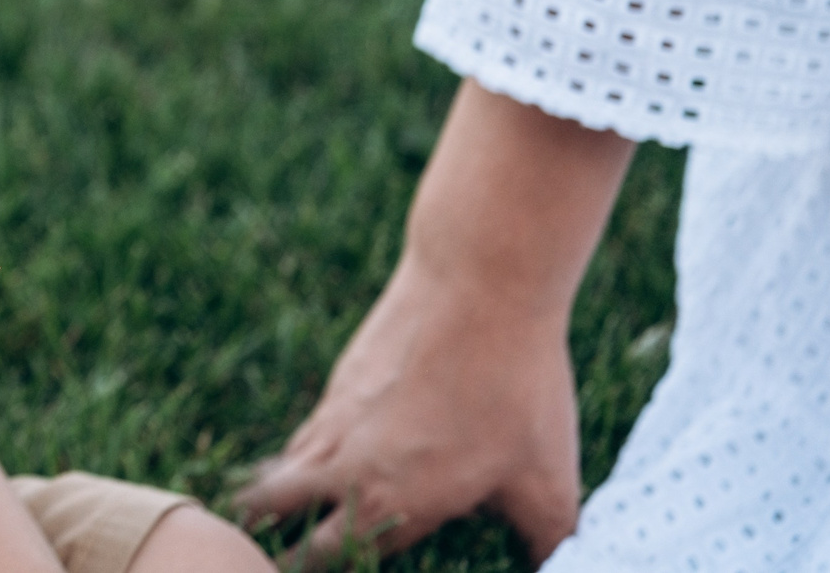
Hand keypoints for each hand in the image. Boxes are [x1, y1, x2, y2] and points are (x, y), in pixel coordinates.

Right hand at [234, 81, 633, 567]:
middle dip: (271, 537)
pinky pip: (307, 428)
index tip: (307, 570)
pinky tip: (321, 452)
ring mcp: (337, 414)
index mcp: (393, 501)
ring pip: (282, 466)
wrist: (478, 284)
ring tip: (270, 509)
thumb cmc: (519, 387)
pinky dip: (299, 451)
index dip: (316, 569)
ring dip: (273, 493)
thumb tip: (558, 569)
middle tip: (271, 553)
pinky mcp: (343, 377)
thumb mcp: (550, 480)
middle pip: (275, 508)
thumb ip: (549, 541)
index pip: (330, 559)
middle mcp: (348, 463)